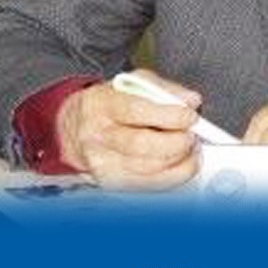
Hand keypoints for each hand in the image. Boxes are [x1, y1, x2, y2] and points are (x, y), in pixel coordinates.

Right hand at [56, 70, 201, 187]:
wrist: (74, 128)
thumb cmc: (109, 103)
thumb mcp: (133, 83)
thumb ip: (165, 89)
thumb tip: (191, 101)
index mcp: (103, 103)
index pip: (136, 111)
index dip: (168, 116)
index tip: (190, 117)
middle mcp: (99, 134)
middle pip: (141, 145)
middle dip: (175, 144)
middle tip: (192, 137)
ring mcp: (101, 161)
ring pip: (146, 169)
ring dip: (178, 163)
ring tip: (190, 151)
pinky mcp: (109, 181)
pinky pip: (145, 184)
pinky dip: (170, 178)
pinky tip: (180, 166)